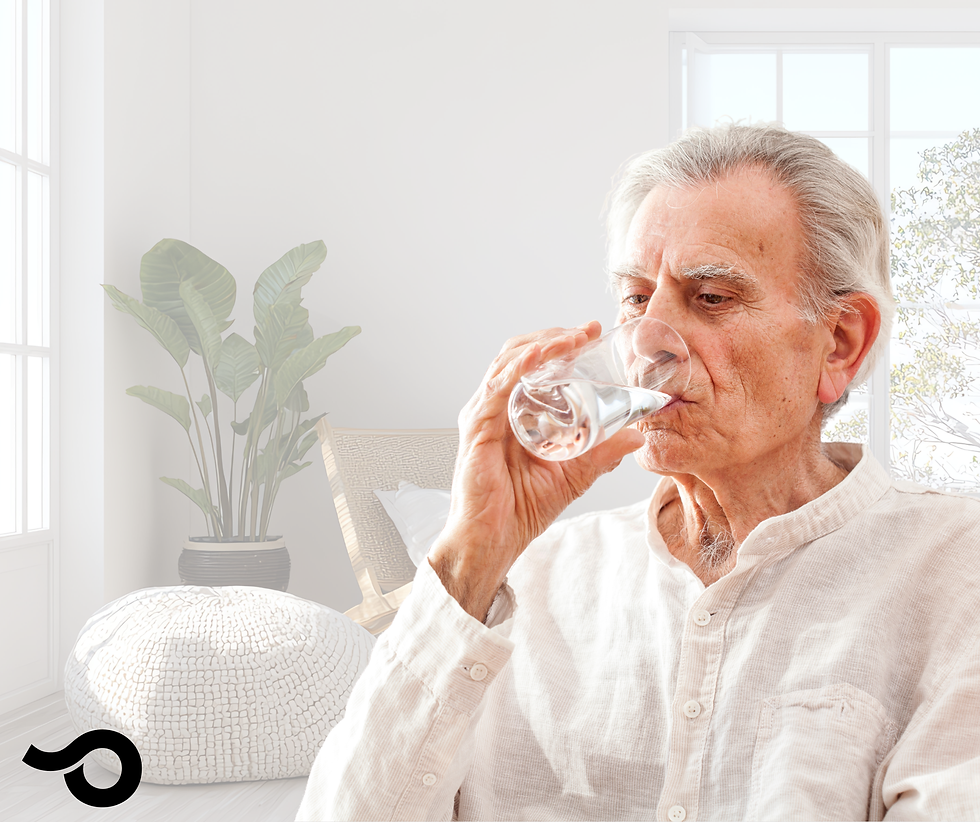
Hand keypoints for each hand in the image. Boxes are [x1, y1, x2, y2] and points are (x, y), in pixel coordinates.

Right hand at [428, 321, 645, 620]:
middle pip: (519, 354)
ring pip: (508, 362)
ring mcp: (482, 415)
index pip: (533, 363)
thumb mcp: (575, 473)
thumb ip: (603, 453)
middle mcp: (493, 406)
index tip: (592, 332)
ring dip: (542, 344)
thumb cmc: (520, 509)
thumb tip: (638, 435)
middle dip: (554, 336)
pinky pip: (496, 388)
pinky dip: (518, 367)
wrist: (494, 542)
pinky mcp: (476, 429)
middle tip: (587, 331)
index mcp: (512, 411)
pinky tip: (539, 356)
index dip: (560, 343)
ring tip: (572, 339)